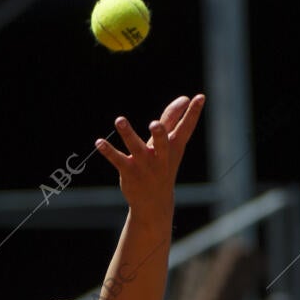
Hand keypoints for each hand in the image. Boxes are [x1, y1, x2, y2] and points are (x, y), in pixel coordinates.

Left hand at [95, 94, 204, 222]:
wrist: (154, 202)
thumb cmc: (163, 166)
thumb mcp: (170, 146)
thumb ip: (172, 122)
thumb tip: (184, 98)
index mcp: (173, 148)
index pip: (186, 128)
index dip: (193, 113)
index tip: (200, 97)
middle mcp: (160, 156)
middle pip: (162, 142)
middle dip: (159, 134)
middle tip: (155, 124)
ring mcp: (144, 164)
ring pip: (136, 147)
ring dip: (128, 134)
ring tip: (120, 120)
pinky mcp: (129, 171)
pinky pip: (117, 159)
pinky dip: (108, 150)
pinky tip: (99, 142)